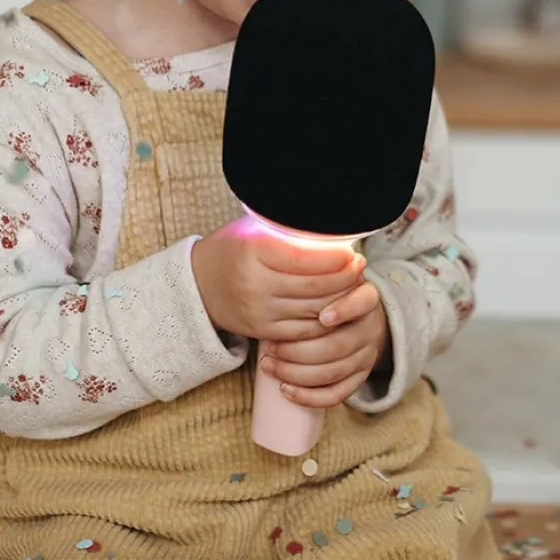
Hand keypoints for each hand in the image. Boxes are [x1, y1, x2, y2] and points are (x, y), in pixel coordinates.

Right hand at [192, 218, 364, 344]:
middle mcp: (255, 284)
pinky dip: (325, 319)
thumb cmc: (235, 249)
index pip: (304, 258)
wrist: (200, 283)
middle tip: (359, 266)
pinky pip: (305, 330)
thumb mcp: (254, 229)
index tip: (350, 252)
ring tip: (352, 283)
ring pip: (313, 310)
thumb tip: (331, 229)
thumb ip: (287, 230)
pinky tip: (335, 305)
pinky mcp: (263, 330)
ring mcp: (259, 311)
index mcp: (253, 251)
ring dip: (340, 298)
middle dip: (344, 277)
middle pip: (314, 286)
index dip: (334, 257)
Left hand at [259, 279, 389, 410]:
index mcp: (366, 300)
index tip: (321, 316)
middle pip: (338, 345)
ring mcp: (366, 356)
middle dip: (298, 349)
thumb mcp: (331, 279)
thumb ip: (316, 274)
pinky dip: (310, 396)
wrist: (360, 320)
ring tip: (269, 365)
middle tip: (268, 347)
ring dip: (296, 372)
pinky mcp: (359, 378)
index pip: (363, 302)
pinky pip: (336, 394)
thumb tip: (286, 256)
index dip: (344, 310)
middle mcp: (370, 329)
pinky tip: (286, 389)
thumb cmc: (333, 296)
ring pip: (333, 372)